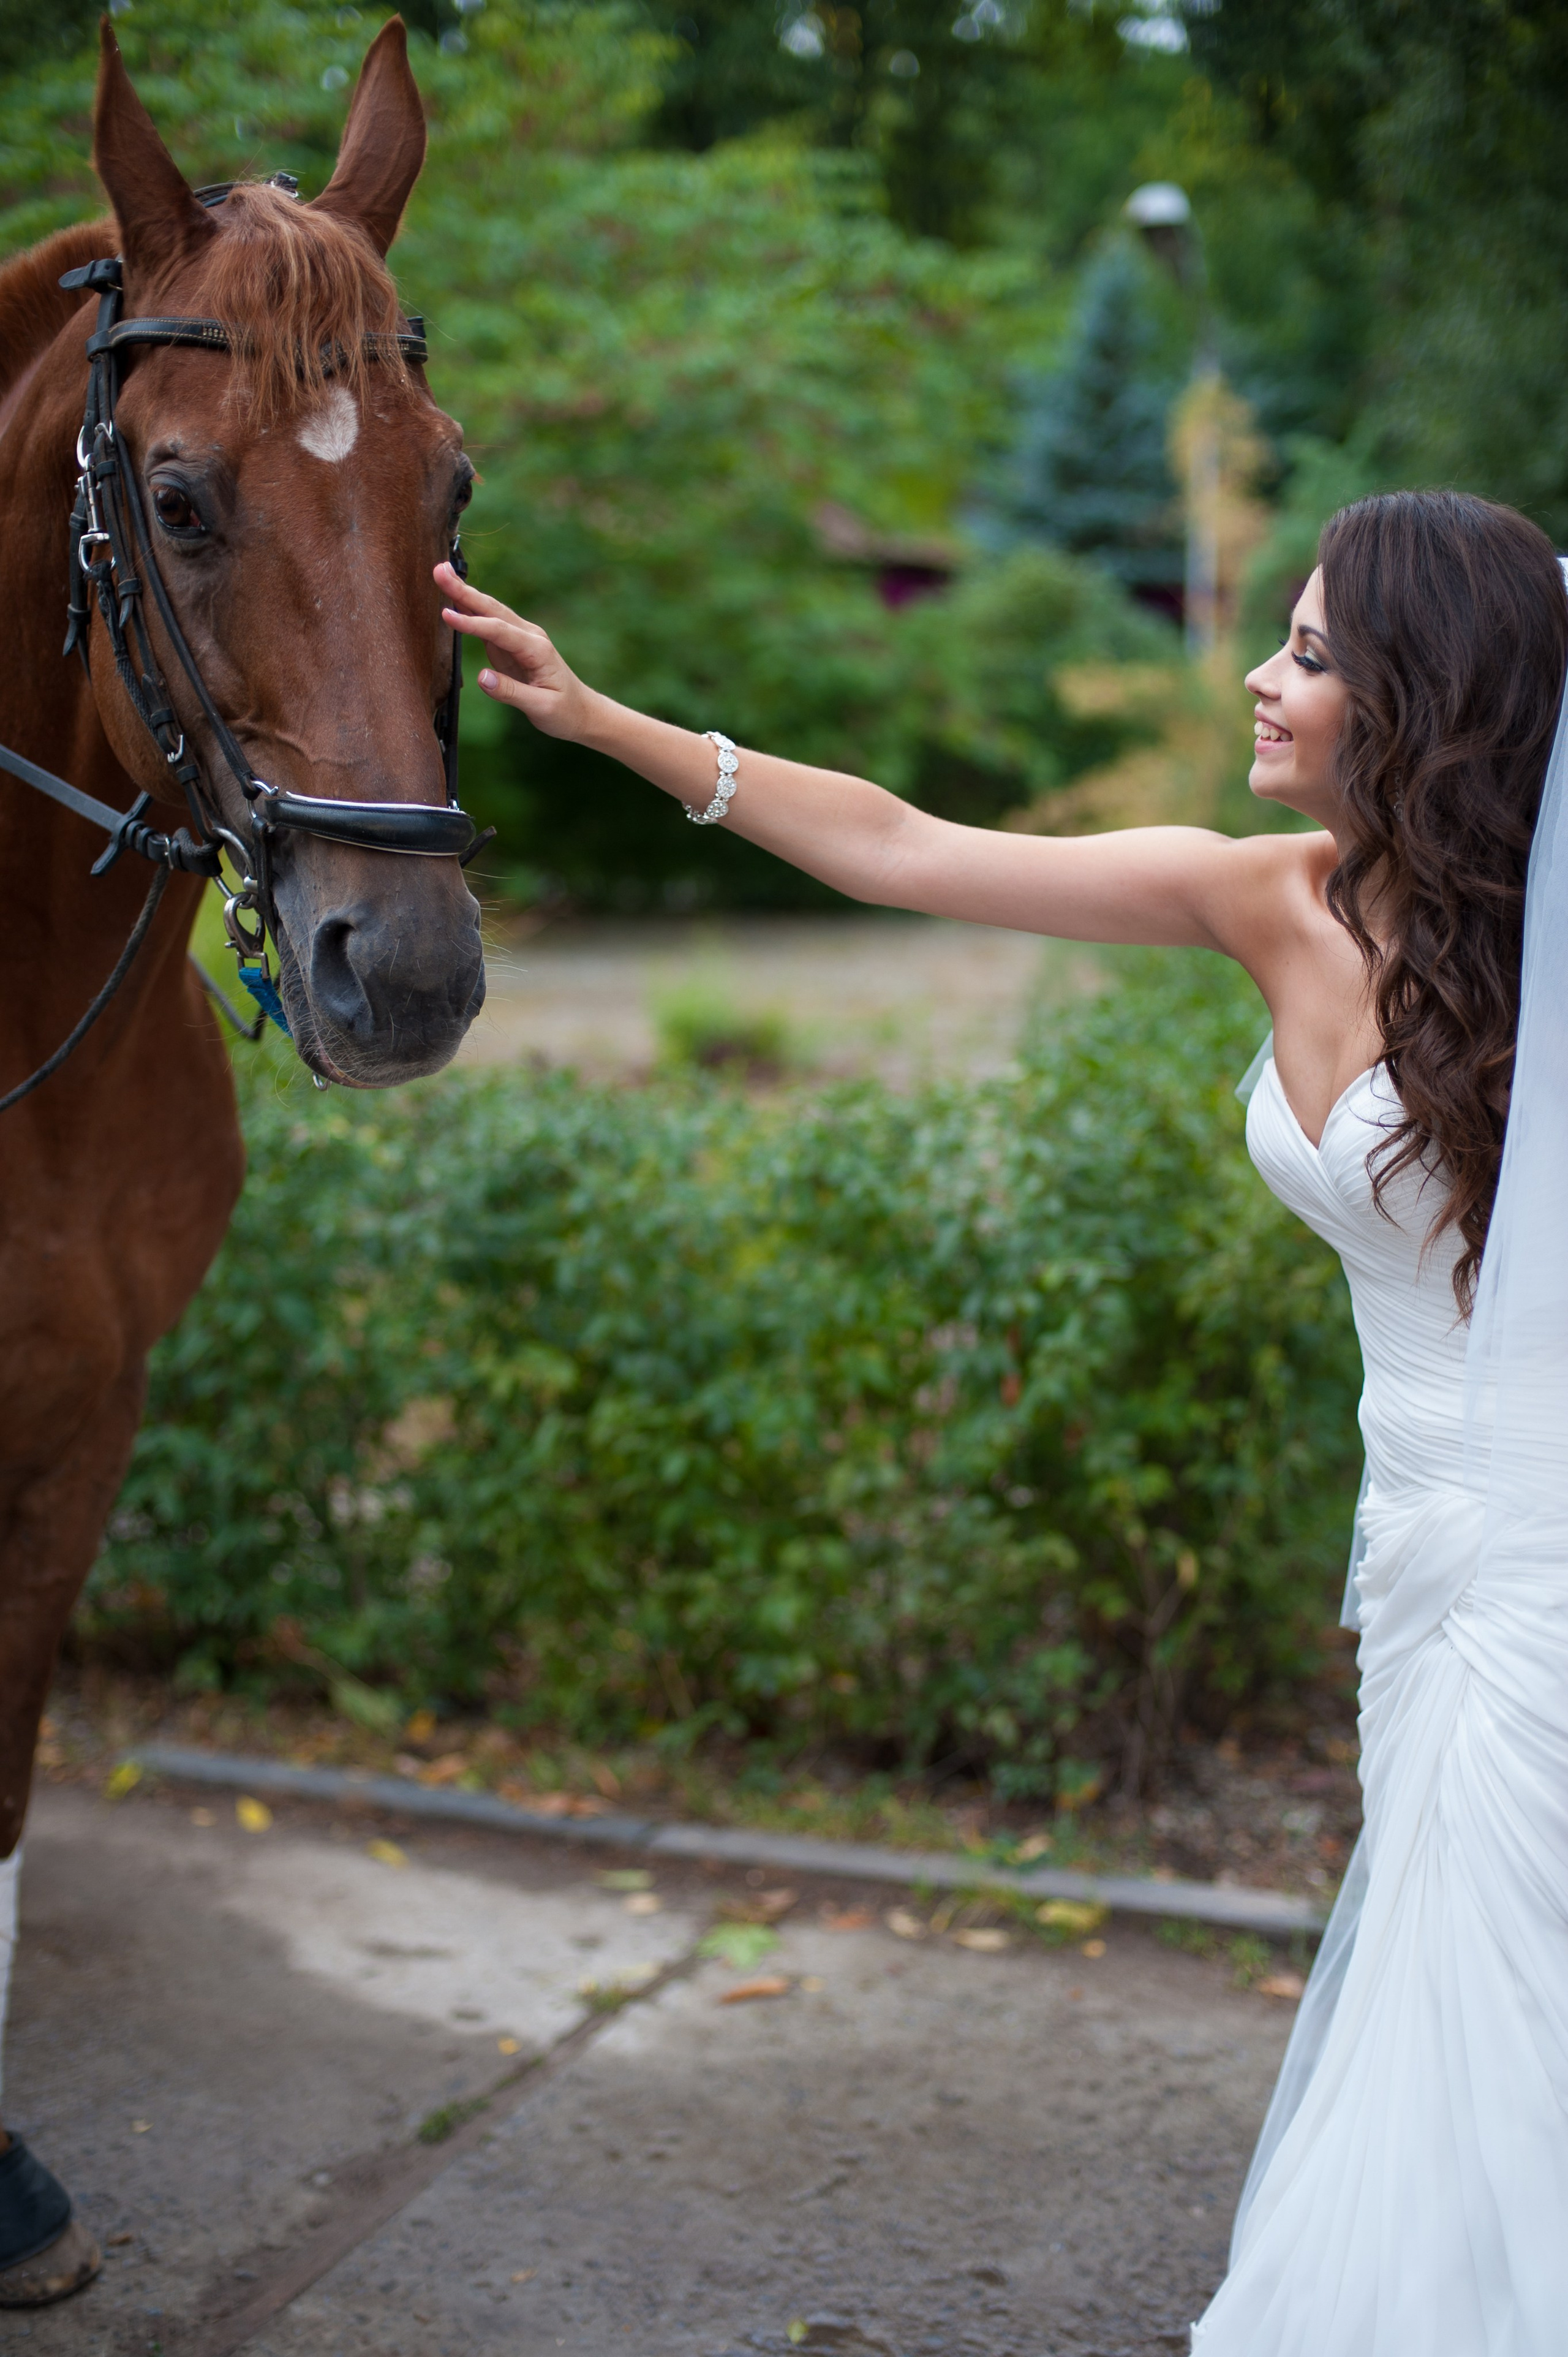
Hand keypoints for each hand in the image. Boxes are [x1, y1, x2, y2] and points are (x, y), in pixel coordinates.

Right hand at [435, 563, 593, 741]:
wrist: (580, 710)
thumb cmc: (564, 711)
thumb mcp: (541, 707)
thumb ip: (510, 692)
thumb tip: (481, 678)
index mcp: (536, 649)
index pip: (499, 631)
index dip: (472, 623)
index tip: (447, 615)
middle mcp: (529, 636)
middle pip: (493, 609)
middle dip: (465, 591)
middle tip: (440, 571)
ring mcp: (520, 637)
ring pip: (490, 611)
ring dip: (465, 594)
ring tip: (442, 574)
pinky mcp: (511, 644)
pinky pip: (488, 624)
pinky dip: (470, 610)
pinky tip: (454, 598)